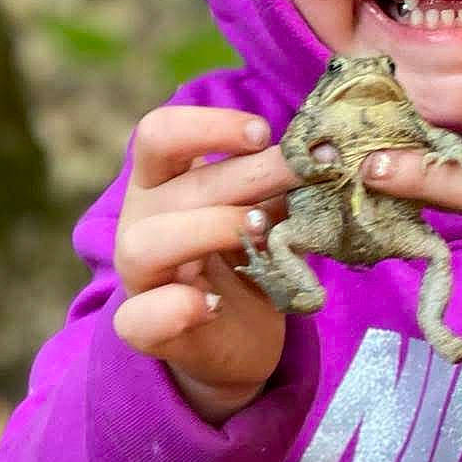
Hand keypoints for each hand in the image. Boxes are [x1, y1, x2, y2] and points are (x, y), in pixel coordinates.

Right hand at [112, 106, 298, 423]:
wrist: (234, 335)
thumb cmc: (246, 255)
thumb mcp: (265, 211)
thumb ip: (279, 186)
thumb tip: (323, 156)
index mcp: (163, 181)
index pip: (159, 135)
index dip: (207, 127)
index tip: (263, 133)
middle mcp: (142, 219)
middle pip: (180, 187)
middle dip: (252, 175)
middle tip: (308, 175)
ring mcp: (139, 274)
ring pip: (147, 244)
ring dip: (213, 231)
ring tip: (265, 235)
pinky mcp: (144, 326)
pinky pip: (138, 319)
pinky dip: (173, 310)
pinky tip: (212, 305)